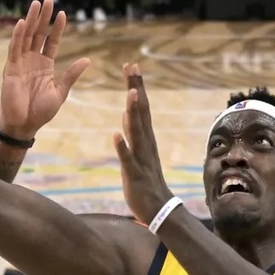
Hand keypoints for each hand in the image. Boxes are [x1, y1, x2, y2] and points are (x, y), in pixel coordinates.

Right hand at [0, 0, 89, 137]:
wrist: (25, 124)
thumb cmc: (41, 111)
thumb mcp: (61, 91)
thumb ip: (71, 74)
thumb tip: (87, 59)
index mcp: (45, 65)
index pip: (51, 41)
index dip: (56, 28)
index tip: (63, 14)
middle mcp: (33, 60)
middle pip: (38, 34)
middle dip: (43, 17)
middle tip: (48, 0)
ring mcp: (21, 63)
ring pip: (26, 37)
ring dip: (31, 20)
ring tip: (36, 4)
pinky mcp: (11, 69)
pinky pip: (14, 49)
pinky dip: (18, 36)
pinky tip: (22, 23)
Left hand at [113, 63, 173, 224]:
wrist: (159, 209)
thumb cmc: (146, 182)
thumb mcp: (138, 152)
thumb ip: (133, 133)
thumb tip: (126, 113)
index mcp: (146, 137)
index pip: (141, 106)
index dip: (136, 85)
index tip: (131, 65)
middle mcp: (146, 143)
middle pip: (140, 111)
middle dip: (136, 88)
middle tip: (131, 66)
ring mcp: (141, 158)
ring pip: (137, 131)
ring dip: (133, 112)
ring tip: (130, 93)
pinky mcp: (134, 174)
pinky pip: (127, 158)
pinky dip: (122, 146)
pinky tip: (115, 134)